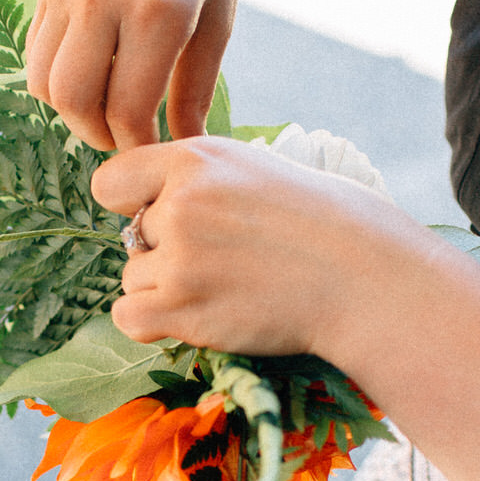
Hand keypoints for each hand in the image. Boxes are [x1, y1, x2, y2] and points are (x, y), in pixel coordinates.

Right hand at [27, 0, 244, 151]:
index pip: (128, 109)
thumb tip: (184, 146)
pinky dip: (57, 78)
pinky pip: (36, 53)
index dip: (137, 145)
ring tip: (105, 109)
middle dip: (98, 136)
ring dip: (71, 111)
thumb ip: (197, 87)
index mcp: (159, 8)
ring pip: (44, 82)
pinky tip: (91, 75)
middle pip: (74, 102)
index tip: (151, 153)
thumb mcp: (218, 16)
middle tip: (124, 139)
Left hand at [93, 136, 409, 357]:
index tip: (169, 217)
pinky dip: (153, 322)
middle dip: (164, 250)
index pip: (111, 181)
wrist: (368, 278)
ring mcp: (181, 259)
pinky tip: (197, 315)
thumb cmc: (326, 223)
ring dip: (165, 289)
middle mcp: (181, 203)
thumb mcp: (256, 169)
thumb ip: (198, 180)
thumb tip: (149, 203)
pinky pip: (128, 317)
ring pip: (132, 278)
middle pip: (129, 236)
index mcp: (196, 158)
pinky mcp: (186, 309)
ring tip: (225, 286)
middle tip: (222, 259)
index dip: (134, 203)